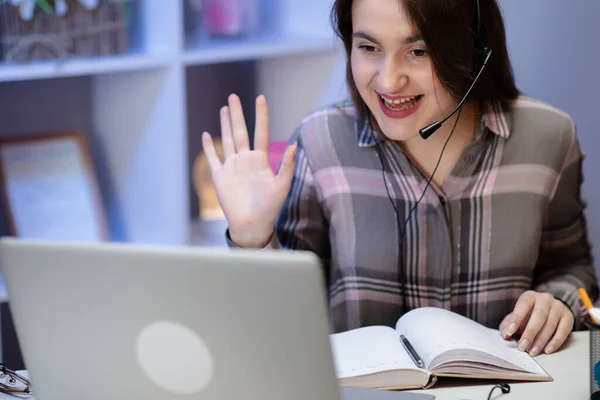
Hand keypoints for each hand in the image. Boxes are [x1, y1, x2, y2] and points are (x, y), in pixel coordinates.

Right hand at [201, 94, 296, 247]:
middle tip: (233, 96)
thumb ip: (287, 166)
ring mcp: (232, 167)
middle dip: (237, 114)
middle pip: (240, 131)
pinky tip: (206, 135)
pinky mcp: (220, 176)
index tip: (260, 98)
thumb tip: (295, 145)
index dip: (261, 115)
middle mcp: (245, 160)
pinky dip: (208, 147)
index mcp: (260, 160)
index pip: (261, 132)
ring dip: (224, 125)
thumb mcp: (282, 186)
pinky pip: (212, 158)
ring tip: (224, 109)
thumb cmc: (270, 208)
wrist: (252, 225)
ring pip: (227, 140)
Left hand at [499, 290, 573, 355]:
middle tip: (522, 347)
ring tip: (533, 352)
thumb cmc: (529, 314)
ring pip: (550, 325)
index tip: (510, 331)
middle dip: (530, 333)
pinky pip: (563, 331)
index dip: (516, 318)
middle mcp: (545, 299)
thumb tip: (505, 334)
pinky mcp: (568, 317)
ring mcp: (558, 307)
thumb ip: (508, 324)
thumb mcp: (517, 316)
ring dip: (541, 341)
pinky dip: (555, 342)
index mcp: (530, 296)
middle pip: (539, 316)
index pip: (523, 305)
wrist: (550, 308)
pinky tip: (547, 350)